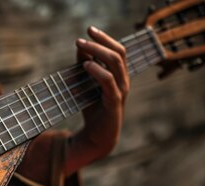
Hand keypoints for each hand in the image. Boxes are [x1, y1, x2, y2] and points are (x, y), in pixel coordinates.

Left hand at [65, 26, 129, 174]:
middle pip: (118, 53)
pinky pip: (108, 82)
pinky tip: (86, 66)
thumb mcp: (87, 85)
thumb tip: (80, 47)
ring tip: (80, 46)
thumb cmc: (93, 110)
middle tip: (83, 35)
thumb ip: (86, 67)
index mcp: (119, 75)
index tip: (89, 29)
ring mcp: (121, 91)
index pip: (118, 50)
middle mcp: (124, 81)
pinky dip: (97, 71)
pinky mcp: (114, 102)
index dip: (105, 38)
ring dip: (97, 52)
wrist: (97, 137)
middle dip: (101, 41)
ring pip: (115, 63)